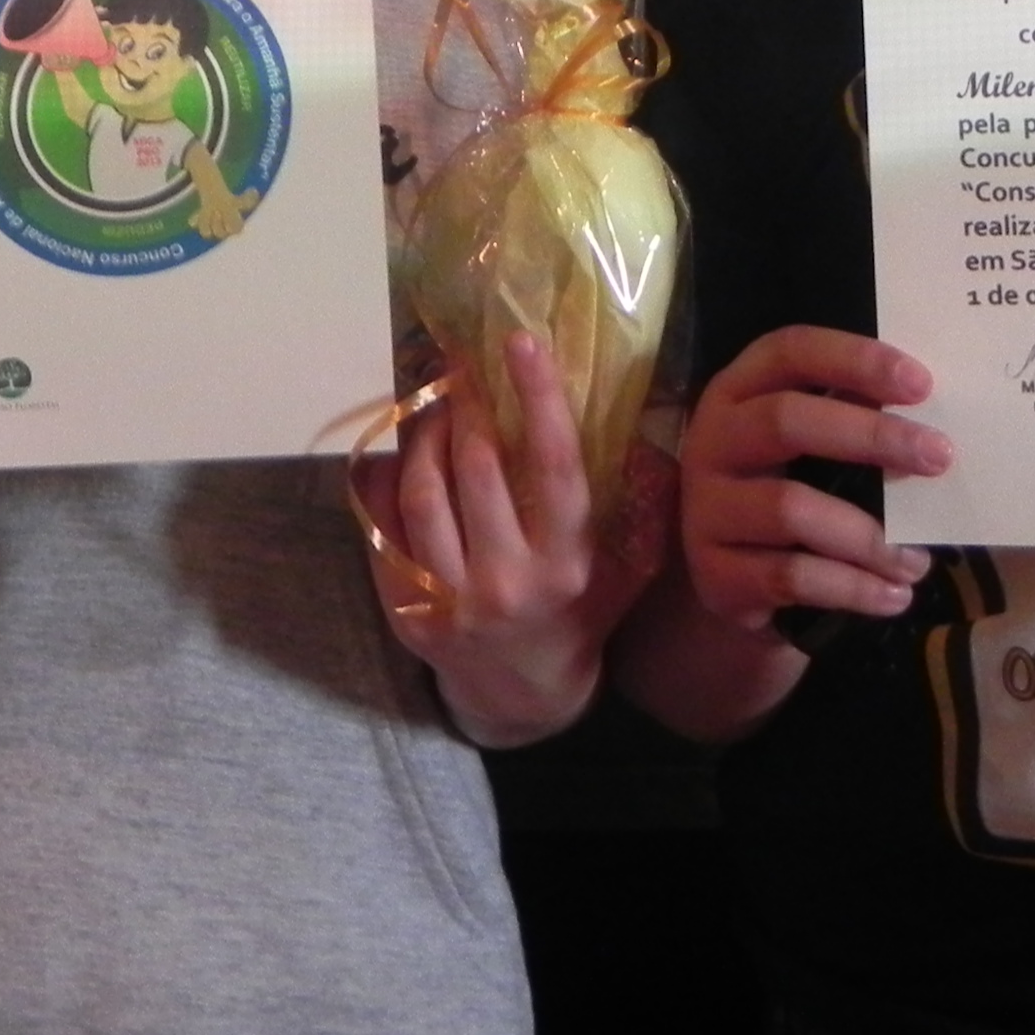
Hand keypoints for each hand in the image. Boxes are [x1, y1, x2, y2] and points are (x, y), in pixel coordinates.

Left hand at [355, 334, 651, 744]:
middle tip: (462, 371)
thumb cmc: (575, 614)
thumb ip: (636, 503)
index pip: (553, 464)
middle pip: (476, 469)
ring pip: (421, 493)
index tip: (522, 341)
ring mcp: (451, 600)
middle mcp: (506, 582)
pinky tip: (402, 458)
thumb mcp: (619, 567)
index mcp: (565, 564)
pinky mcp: (406, 609)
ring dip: (424, 437)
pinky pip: (384, 528)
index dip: (538, 396)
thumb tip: (649, 426)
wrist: (521, 693)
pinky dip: (388, 483)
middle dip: (467, 407)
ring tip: (434, 412)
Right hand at [679, 323, 948, 632]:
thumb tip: (935, 423)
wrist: (731, 575)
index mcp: (740, 391)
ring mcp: (706, 508)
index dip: (853, 360)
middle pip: (785, 420)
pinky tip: (892, 595)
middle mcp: (713, 440)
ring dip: (867, 537)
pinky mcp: (714, 572)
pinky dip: (851, 588)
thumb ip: (855, 420)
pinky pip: (790, 576)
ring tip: (917, 562)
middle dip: (870, 436)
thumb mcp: (810, 446)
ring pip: (790, 508)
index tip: (921, 384)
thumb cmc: (787, 488)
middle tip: (939, 458)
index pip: (789, 353)